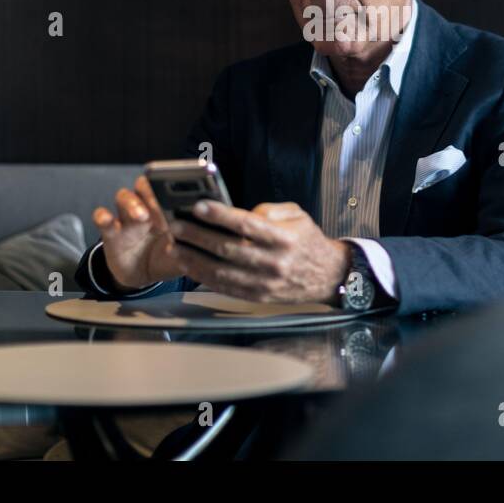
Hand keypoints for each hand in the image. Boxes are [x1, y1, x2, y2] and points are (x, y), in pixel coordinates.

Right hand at [91, 176, 184, 289]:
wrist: (144, 277)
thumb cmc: (167, 258)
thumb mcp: (184, 254)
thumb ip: (193, 244)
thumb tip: (206, 234)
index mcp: (168, 209)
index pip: (168, 188)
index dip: (172, 187)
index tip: (180, 193)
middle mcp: (147, 208)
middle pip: (145, 186)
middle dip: (151, 190)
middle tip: (160, 202)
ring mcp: (127, 219)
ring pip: (124, 197)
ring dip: (131, 203)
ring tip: (141, 216)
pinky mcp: (111, 233)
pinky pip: (102, 218)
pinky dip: (102, 216)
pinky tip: (106, 219)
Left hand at [168, 200, 349, 304]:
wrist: (328, 276)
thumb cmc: (307, 241)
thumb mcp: (297, 215)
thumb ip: (269, 209)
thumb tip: (238, 213)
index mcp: (284, 238)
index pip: (246, 225)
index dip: (220, 215)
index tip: (198, 206)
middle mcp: (273, 262)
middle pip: (227, 248)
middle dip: (197, 236)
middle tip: (176, 225)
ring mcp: (264, 283)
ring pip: (221, 271)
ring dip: (194, 259)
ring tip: (175, 246)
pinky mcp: (257, 297)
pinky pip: (225, 287)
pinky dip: (203, 277)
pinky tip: (189, 265)